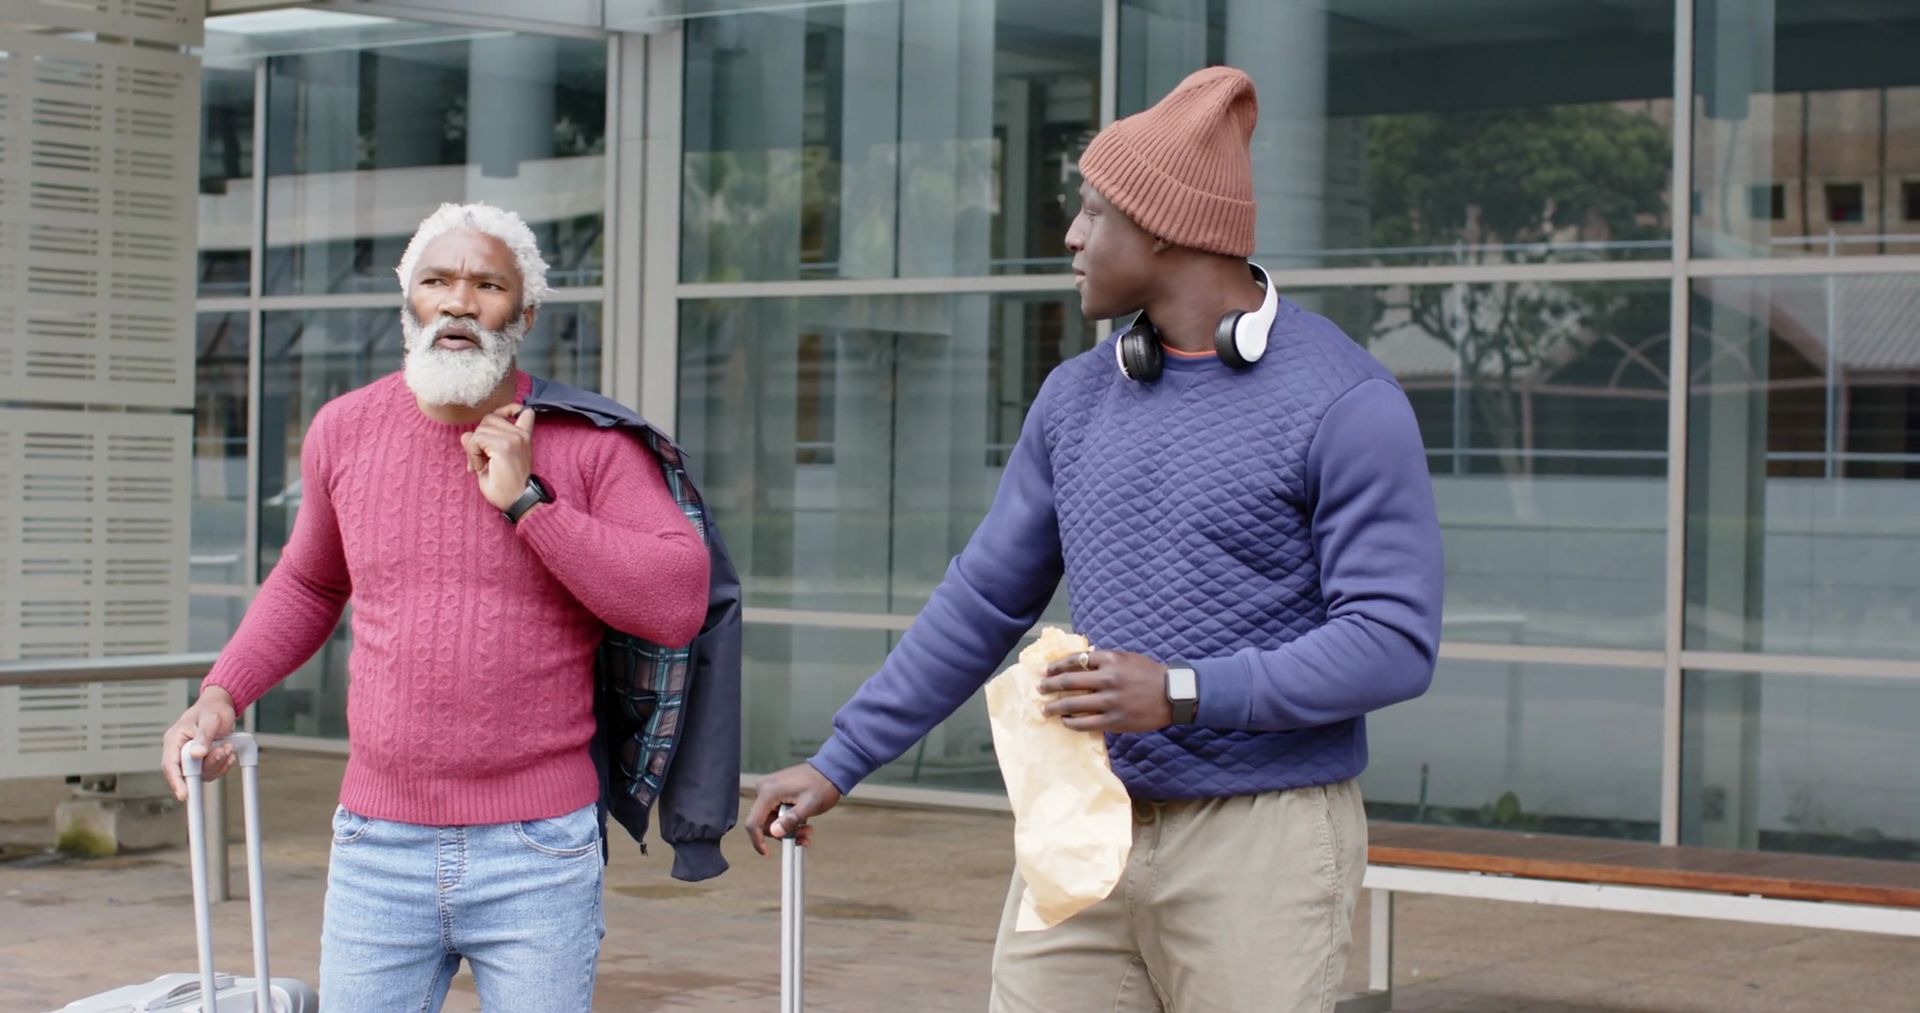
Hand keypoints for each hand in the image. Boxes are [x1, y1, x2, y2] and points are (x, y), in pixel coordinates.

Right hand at [161, 686, 237, 801]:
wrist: (220, 706)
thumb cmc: (212, 709)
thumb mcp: (210, 720)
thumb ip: (203, 737)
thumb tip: (196, 754)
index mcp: (174, 740)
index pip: (170, 765)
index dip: (176, 781)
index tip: (183, 795)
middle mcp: (179, 751)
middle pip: (188, 772)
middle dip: (209, 765)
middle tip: (223, 750)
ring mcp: (190, 757)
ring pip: (202, 773)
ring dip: (218, 763)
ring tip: (228, 746)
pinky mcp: (202, 761)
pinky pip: (211, 771)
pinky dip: (222, 764)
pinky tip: (228, 753)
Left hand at [461, 403, 536, 511]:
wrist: (517, 502)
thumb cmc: (507, 487)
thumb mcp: (492, 462)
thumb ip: (481, 445)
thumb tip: (465, 435)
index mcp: (523, 438)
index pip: (523, 412)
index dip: (509, 409)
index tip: (503, 421)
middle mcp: (520, 435)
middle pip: (489, 419)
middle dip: (479, 437)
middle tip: (480, 460)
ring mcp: (513, 438)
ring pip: (480, 429)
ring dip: (474, 448)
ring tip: (481, 465)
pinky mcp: (503, 446)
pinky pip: (476, 440)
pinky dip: (473, 453)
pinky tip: (480, 467)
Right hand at [745, 763, 842, 856]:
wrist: (830, 769)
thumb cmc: (822, 785)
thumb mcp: (809, 806)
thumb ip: (790, 821)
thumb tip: (775, 832)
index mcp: (769, 791)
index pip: (753, 822)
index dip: (758, 841)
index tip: (766, 853)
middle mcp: (765, 788)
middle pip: (764, 823)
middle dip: (782, 834)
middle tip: (803, 837)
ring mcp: (770, 788)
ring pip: (772, 819)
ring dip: (788, 828)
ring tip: (808, 831)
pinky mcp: (775, 790)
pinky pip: (776, 811)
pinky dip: (788, 820)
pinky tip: (803, 824)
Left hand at [1038, 650, 1174, 732]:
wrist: (1172, 694)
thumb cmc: (1149, 674)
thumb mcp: (1127, 659)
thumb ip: (1104, 660)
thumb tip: (1079, 663)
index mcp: (1111, 660)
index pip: (1075, 660)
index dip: (1057, 665)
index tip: (1046, 670)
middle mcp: (1108, 679)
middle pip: (1069, 682)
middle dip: (1050, 685)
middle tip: (1039, 688)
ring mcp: (1110, 701)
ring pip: (1073, 704)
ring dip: (1054, 707)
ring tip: (1044, 709)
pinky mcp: (1114, 720)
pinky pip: (1085, 723)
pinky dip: (1071, 722)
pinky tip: (1065, 721)